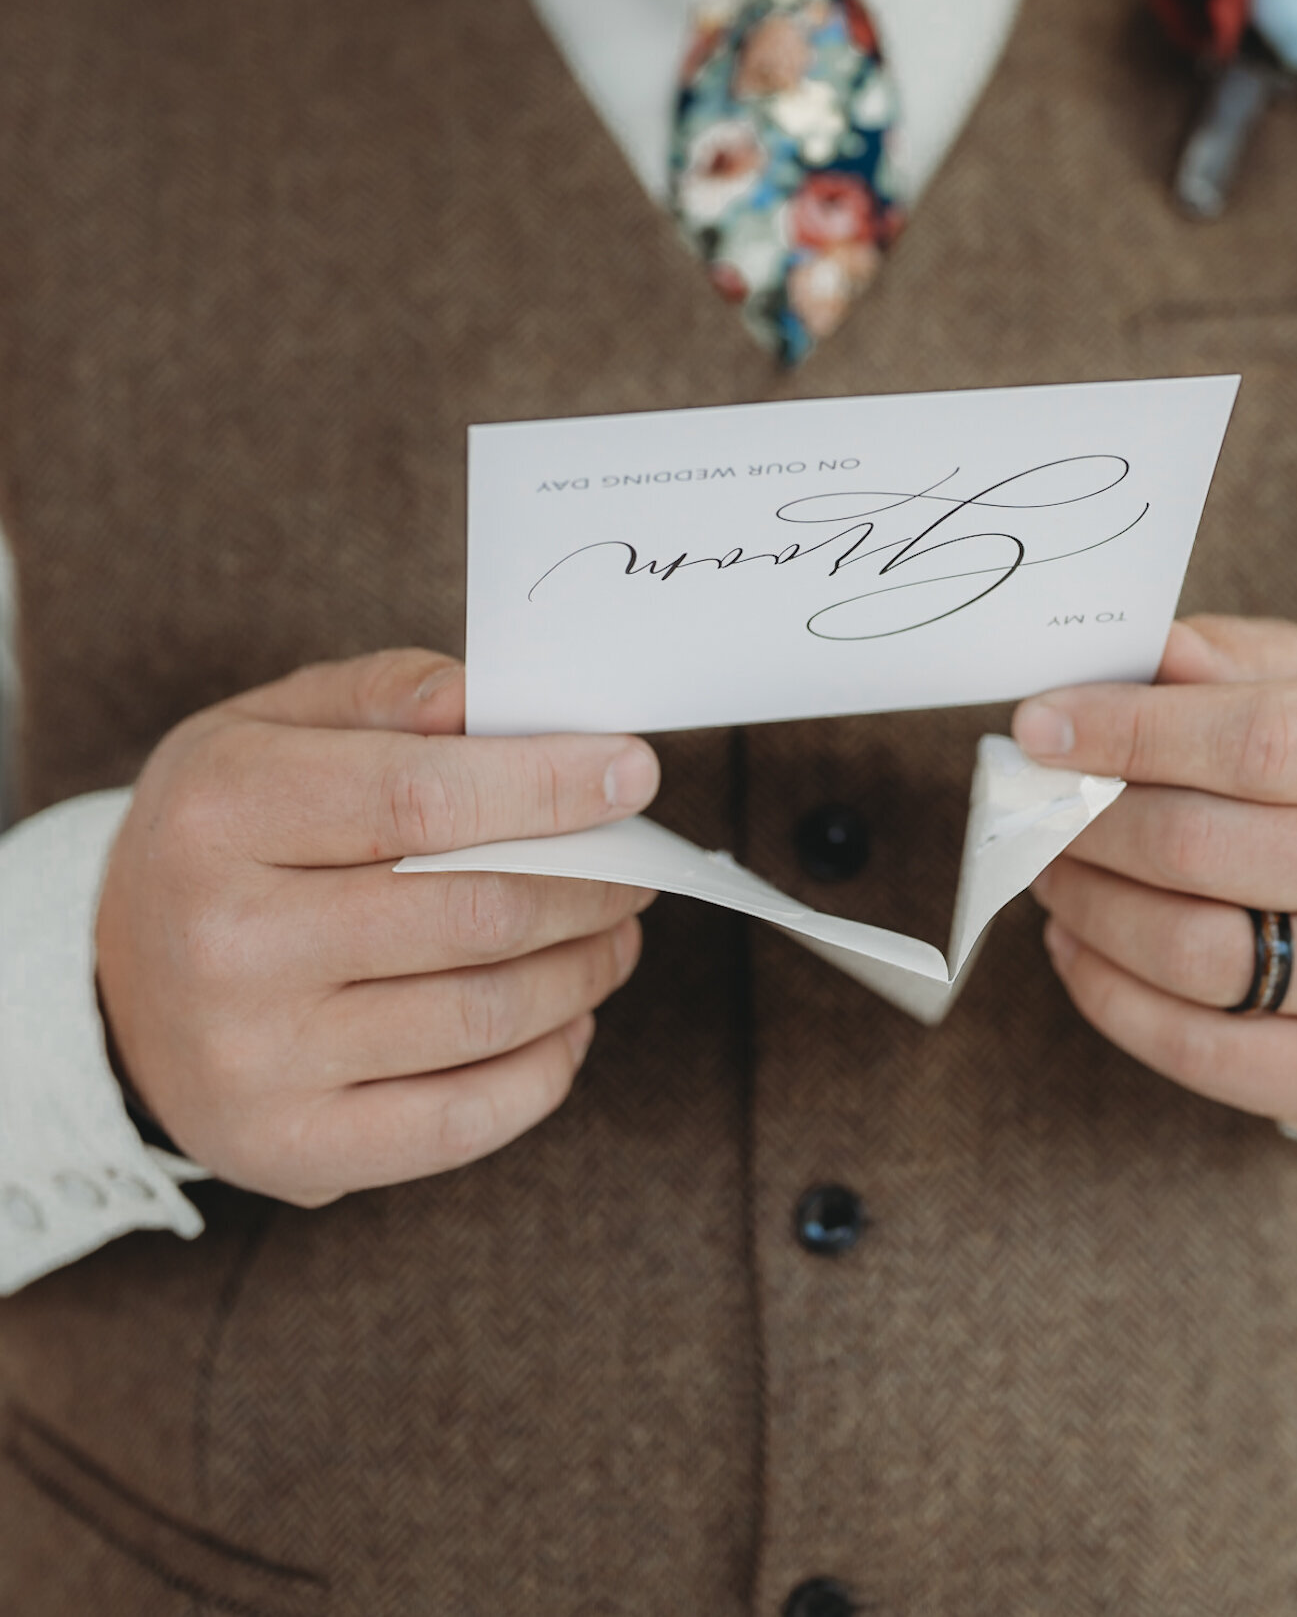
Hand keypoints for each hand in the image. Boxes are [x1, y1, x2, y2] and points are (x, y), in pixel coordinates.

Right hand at [96, 650, 658, 1206]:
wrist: (111, 980)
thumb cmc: (225, 831)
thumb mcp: (269, 725)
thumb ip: (390, 695)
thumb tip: (507, 703)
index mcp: (222, 813)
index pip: (421, 797)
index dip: (547, 785)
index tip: (632, 772)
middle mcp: (226, 943)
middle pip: (472, 912)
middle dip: (590, 882)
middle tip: (637, 862)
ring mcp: (255, 1060)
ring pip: (486, 1015)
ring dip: (586, 968)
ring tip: (615, 931)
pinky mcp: (291, 1149)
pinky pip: (464, 1122)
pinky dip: (548, 1067)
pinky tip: (567, 1019)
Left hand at [1015, 617, 1296, 1129]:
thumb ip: (1218, 660)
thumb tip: (1130, 652)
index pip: (1252, 742)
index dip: (1127, 732)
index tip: (1037, 725)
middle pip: (1200, 847)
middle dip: (1085, 820)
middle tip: (1031, 801)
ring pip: (1185, 950)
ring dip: (1084, 903)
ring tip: (1048, 865)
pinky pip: (1189, 1045)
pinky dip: (1103, 989)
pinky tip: (1075, 940)